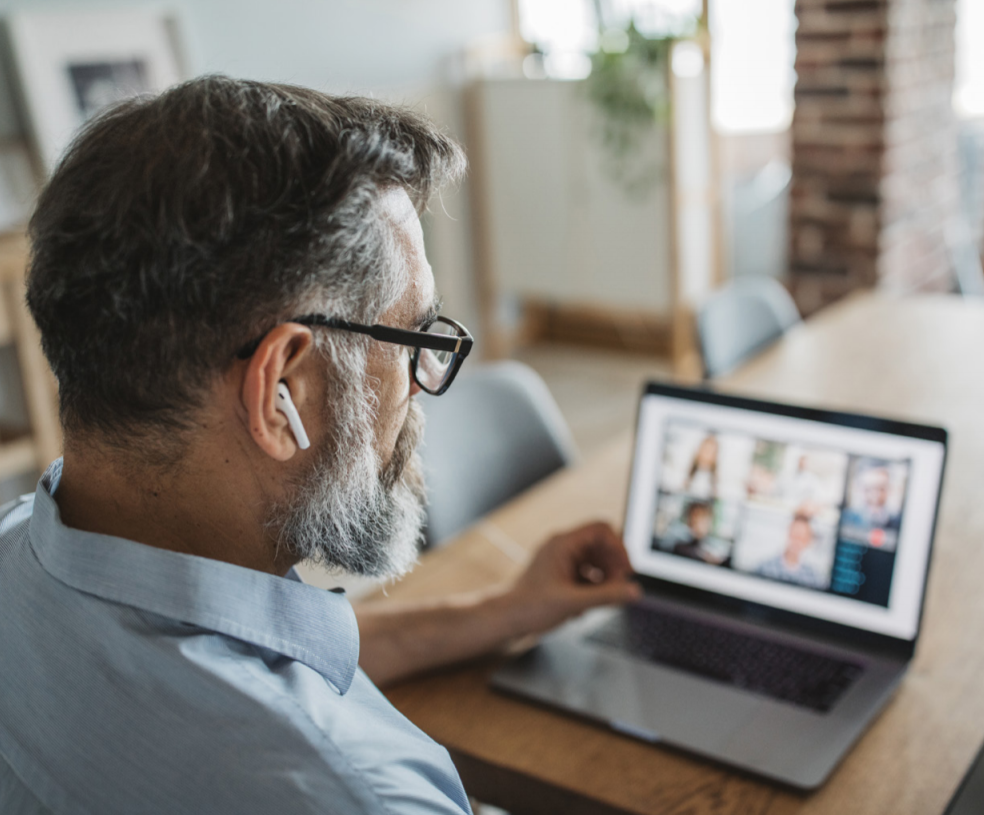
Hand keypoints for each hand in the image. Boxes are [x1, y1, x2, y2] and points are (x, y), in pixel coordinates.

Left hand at [502, 521, 641, 637]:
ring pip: (594, 561)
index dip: (618, 548)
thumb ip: (606, 596)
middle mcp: (562, 548)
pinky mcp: (559, 575)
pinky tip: (584, 607)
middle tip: (617, 589)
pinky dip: (591, 588)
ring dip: (603, 579)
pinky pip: (585, 574)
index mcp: (563, 544)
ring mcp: (560, 560)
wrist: (504, 619)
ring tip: (601, 600)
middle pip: (601, 546)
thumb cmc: (529, 607)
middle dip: (613, 567)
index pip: (601, 530)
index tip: (626, 571)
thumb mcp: (573, 602)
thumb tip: (633, 591)